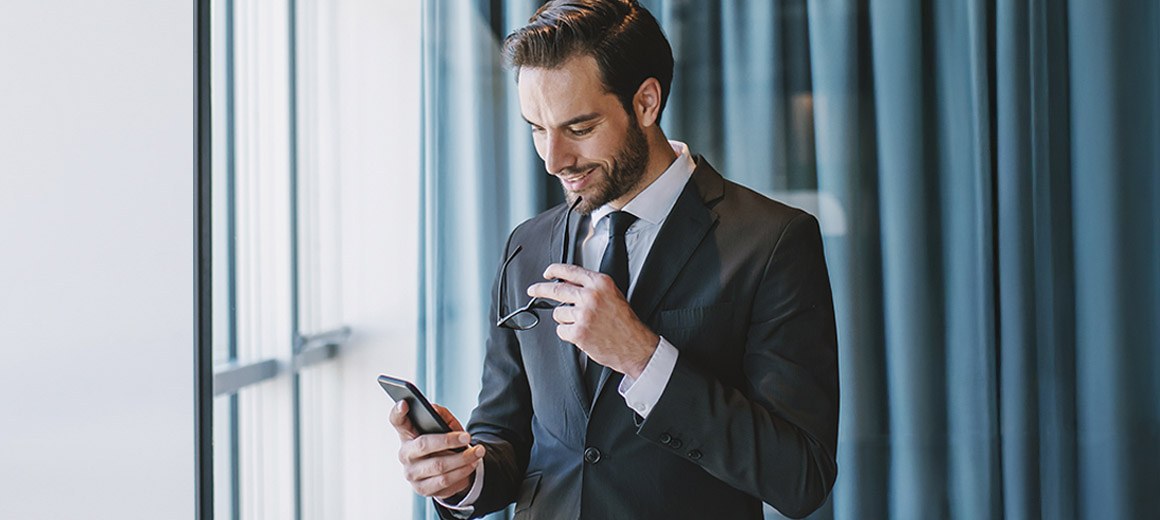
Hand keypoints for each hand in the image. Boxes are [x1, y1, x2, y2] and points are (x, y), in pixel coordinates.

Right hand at [390, 400, 485, 500]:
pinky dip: (461, 473)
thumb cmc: (444, 443)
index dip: (398, 412)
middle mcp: (405, 454)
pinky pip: (444, 482)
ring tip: (478, 452)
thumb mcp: (444, 426)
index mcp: (406, 434)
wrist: (449, 470)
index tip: (405, 403)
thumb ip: (440, 414)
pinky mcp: (422, 489)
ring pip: (438, 465)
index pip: (396, 420)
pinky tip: (471, 465)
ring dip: (462, 459)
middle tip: (468, 437)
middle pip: (424, 444)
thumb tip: (434, 409)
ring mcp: (411, 473)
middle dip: (449, 440)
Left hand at [526, 263, 658, 378]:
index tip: (547, 273)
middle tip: (533, 290)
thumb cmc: (625, 323)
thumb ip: (592, 288)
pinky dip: (568, 334)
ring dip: (566, 320)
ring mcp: (584, 314)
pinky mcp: (579, 332)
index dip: (554, 270)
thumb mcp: (613, 296)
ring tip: (583, 325)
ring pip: (558, 313)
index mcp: (601, 284)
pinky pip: (561, 330)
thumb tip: (567, 285)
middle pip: (556, 290)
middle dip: (540, 290)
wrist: (634, 346)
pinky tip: (582, 335)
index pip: (571, 271)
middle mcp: (592, 296)